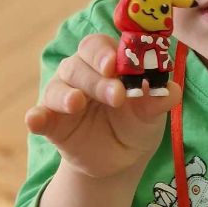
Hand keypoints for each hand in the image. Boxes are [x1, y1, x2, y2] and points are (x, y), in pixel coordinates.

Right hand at [25, 34, 179, 178]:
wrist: (120, 160)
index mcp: (107, 63)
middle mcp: (81, 73)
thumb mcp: (151, 115)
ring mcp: (63, 96)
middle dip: (97, 79)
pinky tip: (35, 120)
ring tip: (76, 103)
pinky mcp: (50, 122)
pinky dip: (36, 117)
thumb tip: (173, 92)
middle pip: (80, 64)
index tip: (115, 64)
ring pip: (59, 87)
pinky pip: (38, 115)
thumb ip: (158, 101)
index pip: (100, 46)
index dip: (106, 53)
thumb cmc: (136, 124)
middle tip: (116, 96)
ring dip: (67, 95)